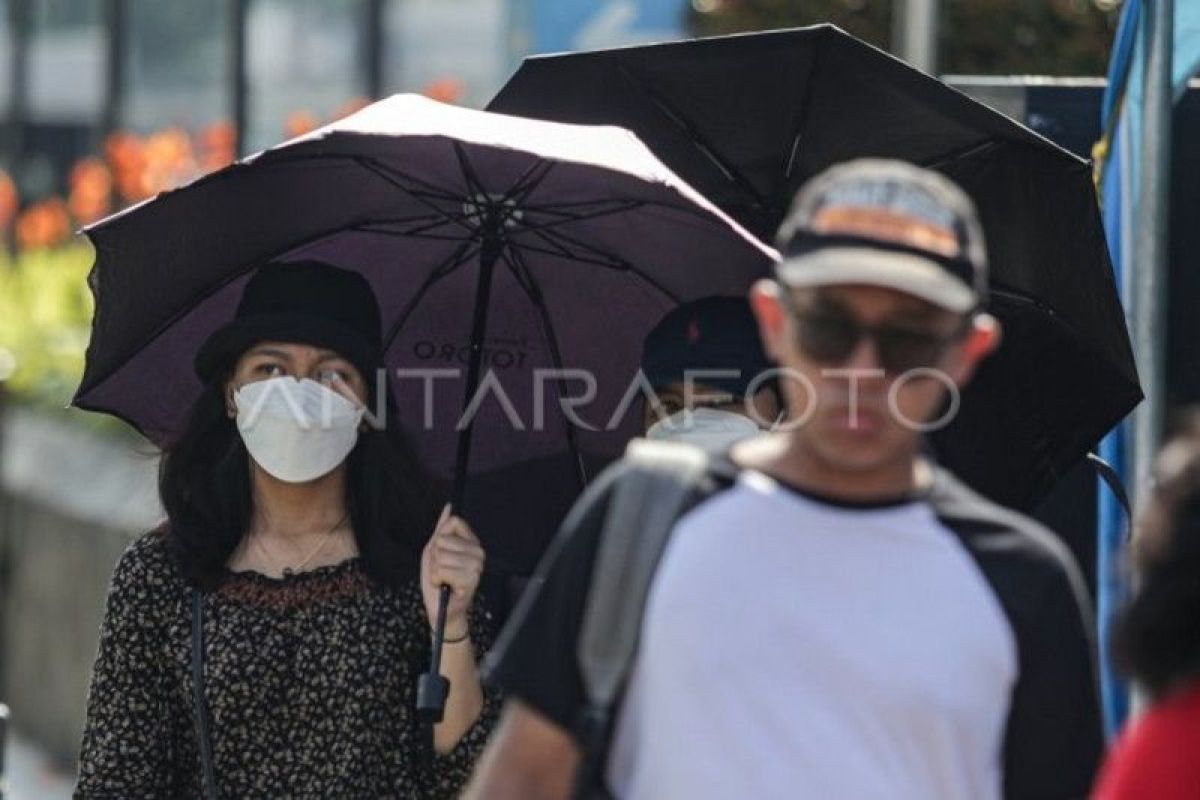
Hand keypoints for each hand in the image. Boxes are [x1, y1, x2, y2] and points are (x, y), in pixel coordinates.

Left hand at [421, 503, 485, 640]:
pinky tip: (446, 586)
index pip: (454, 522)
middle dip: (435, 558)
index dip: (440, 538)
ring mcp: (477, 566)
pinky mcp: (471, 579)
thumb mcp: (435, 550)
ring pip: (441, 556)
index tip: (442, 554)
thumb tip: (449, 506)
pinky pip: (442, 570)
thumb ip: (442, 528)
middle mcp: (478, 552)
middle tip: (442, 571)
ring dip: (435, 571)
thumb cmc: (438, 580)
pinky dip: (437, 580)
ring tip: (443, 579)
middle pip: (443, 540)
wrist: (441, 609)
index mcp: (472, 542)